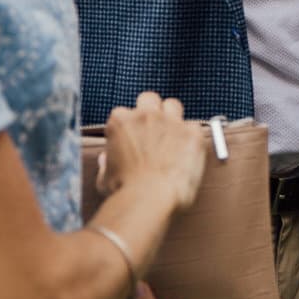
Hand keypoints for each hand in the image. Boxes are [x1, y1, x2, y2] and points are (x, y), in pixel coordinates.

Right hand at [99, 93, 204, 209]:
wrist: (150, 199)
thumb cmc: (124, 192)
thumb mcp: (104, 178)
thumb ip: (107, 163)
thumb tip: (106, 159)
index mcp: (121, 122)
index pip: (123, 113)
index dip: (128, 127)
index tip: (132, 139)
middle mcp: (146, 115)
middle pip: (149, 98)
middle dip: (151, 110)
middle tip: (153, 131)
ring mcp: (171, 121)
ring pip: (173, 104)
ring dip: (172, 116)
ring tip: (172, 136)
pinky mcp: (192, 133)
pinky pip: (194, 127)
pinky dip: (191, 138)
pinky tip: (187, 153)